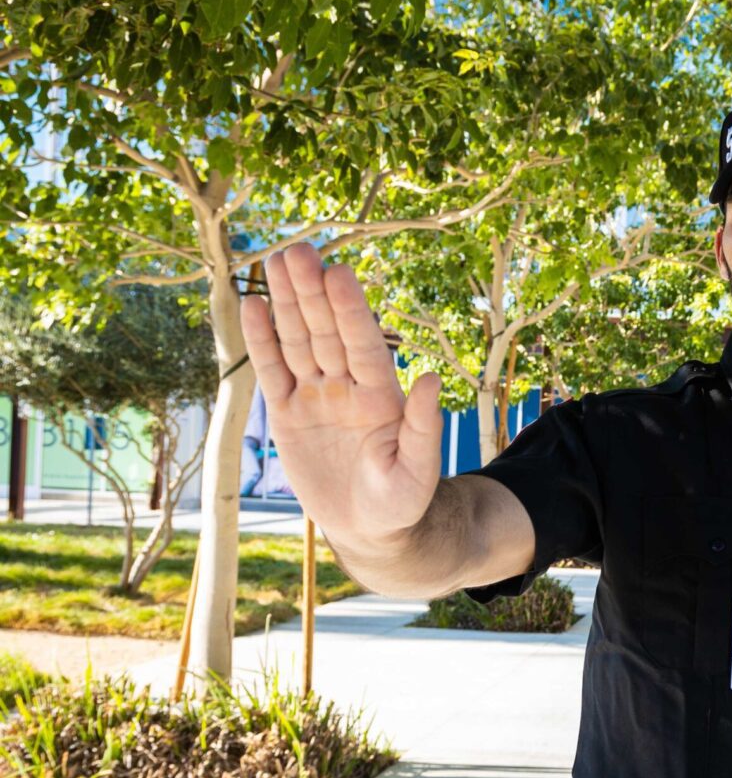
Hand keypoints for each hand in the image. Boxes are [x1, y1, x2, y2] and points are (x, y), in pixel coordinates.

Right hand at [240, 242, 442, 544]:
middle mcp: (347, 386)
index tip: (339, 273)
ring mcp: (315, 396)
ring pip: (297, 342)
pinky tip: (253, 306)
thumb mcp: (417, 470)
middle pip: (326, 332)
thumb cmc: (402, 501)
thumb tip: (434, 380)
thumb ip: (423, 426)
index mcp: (381, 395)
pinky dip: (262, 341)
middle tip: (299, 250)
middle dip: (312, 293)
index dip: (350, 310)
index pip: (362, 344)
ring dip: (286, 304)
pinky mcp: (286, 414)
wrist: (370, 527)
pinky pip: (272, 372)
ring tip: (273, 261)